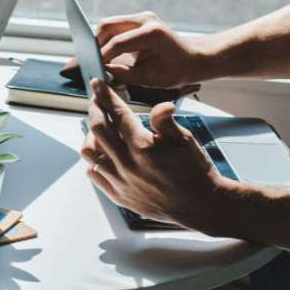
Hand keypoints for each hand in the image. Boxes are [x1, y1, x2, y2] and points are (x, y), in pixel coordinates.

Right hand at [63, 12, 208, 88]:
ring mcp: (142, 17)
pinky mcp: (139, 20)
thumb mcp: (148, 78)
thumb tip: (101, 74)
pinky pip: (116, 26)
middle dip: (95, 44)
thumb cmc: (175, 70)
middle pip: (108, 26)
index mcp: (150, 33)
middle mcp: (145, 19)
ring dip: (100, 40)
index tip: (92, 69)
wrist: (192, 59)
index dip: (101, 57)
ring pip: (109, 24)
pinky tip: (106, 53)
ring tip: (97, 59)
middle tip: (90, 62)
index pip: (117, 43)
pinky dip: (108, 39)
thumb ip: (122, 75)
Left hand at [81, 78, 228, 227]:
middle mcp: (128, 165)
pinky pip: (94, 174)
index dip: (105, 95)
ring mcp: (120, 182)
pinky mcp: (118, 195)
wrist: (199, 205)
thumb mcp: (185, 141)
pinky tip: (105, 153)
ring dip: (91, 135)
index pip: (117, 114)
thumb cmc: (195, 171)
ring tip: (100, 128)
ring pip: (89, 152)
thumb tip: (161, 104)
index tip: (98, 84)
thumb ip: (166, 121)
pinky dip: (94, 160)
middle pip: (97, 129)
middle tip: (96, 101)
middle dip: (94, 109)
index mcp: (144, 148)